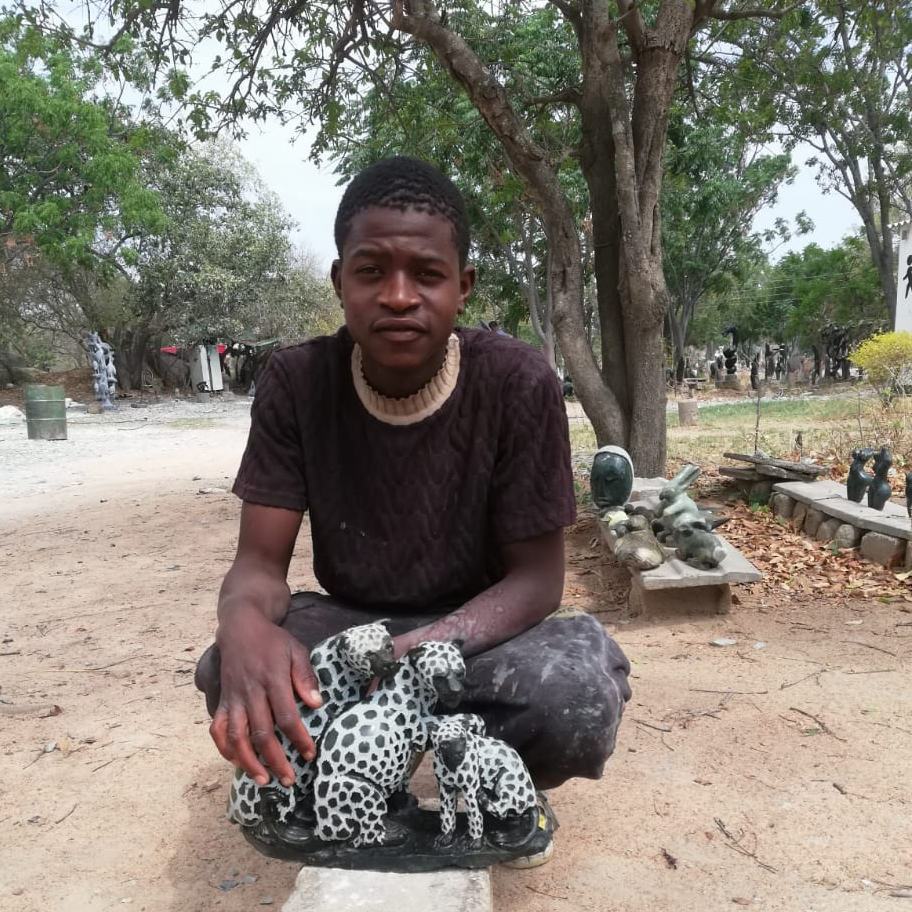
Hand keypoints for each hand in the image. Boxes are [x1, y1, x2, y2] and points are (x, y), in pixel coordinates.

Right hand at [209, 611, 321, 786]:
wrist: (241, 628)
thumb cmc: (273, 642)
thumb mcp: (296, 650)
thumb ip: (305, 677)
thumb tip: (317, 704)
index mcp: (273, 679)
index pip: (287, 716)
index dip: (298, 738)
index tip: (310, 754)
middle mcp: (250, 692)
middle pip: (261, 733)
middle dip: (276, 760)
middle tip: (289, 779)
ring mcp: (233, 698)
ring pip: (237, 737)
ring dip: (249, 762)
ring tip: (263, 780)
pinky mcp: (222, 700)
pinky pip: (218, 729)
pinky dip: (225, 749)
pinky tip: (237, 762)